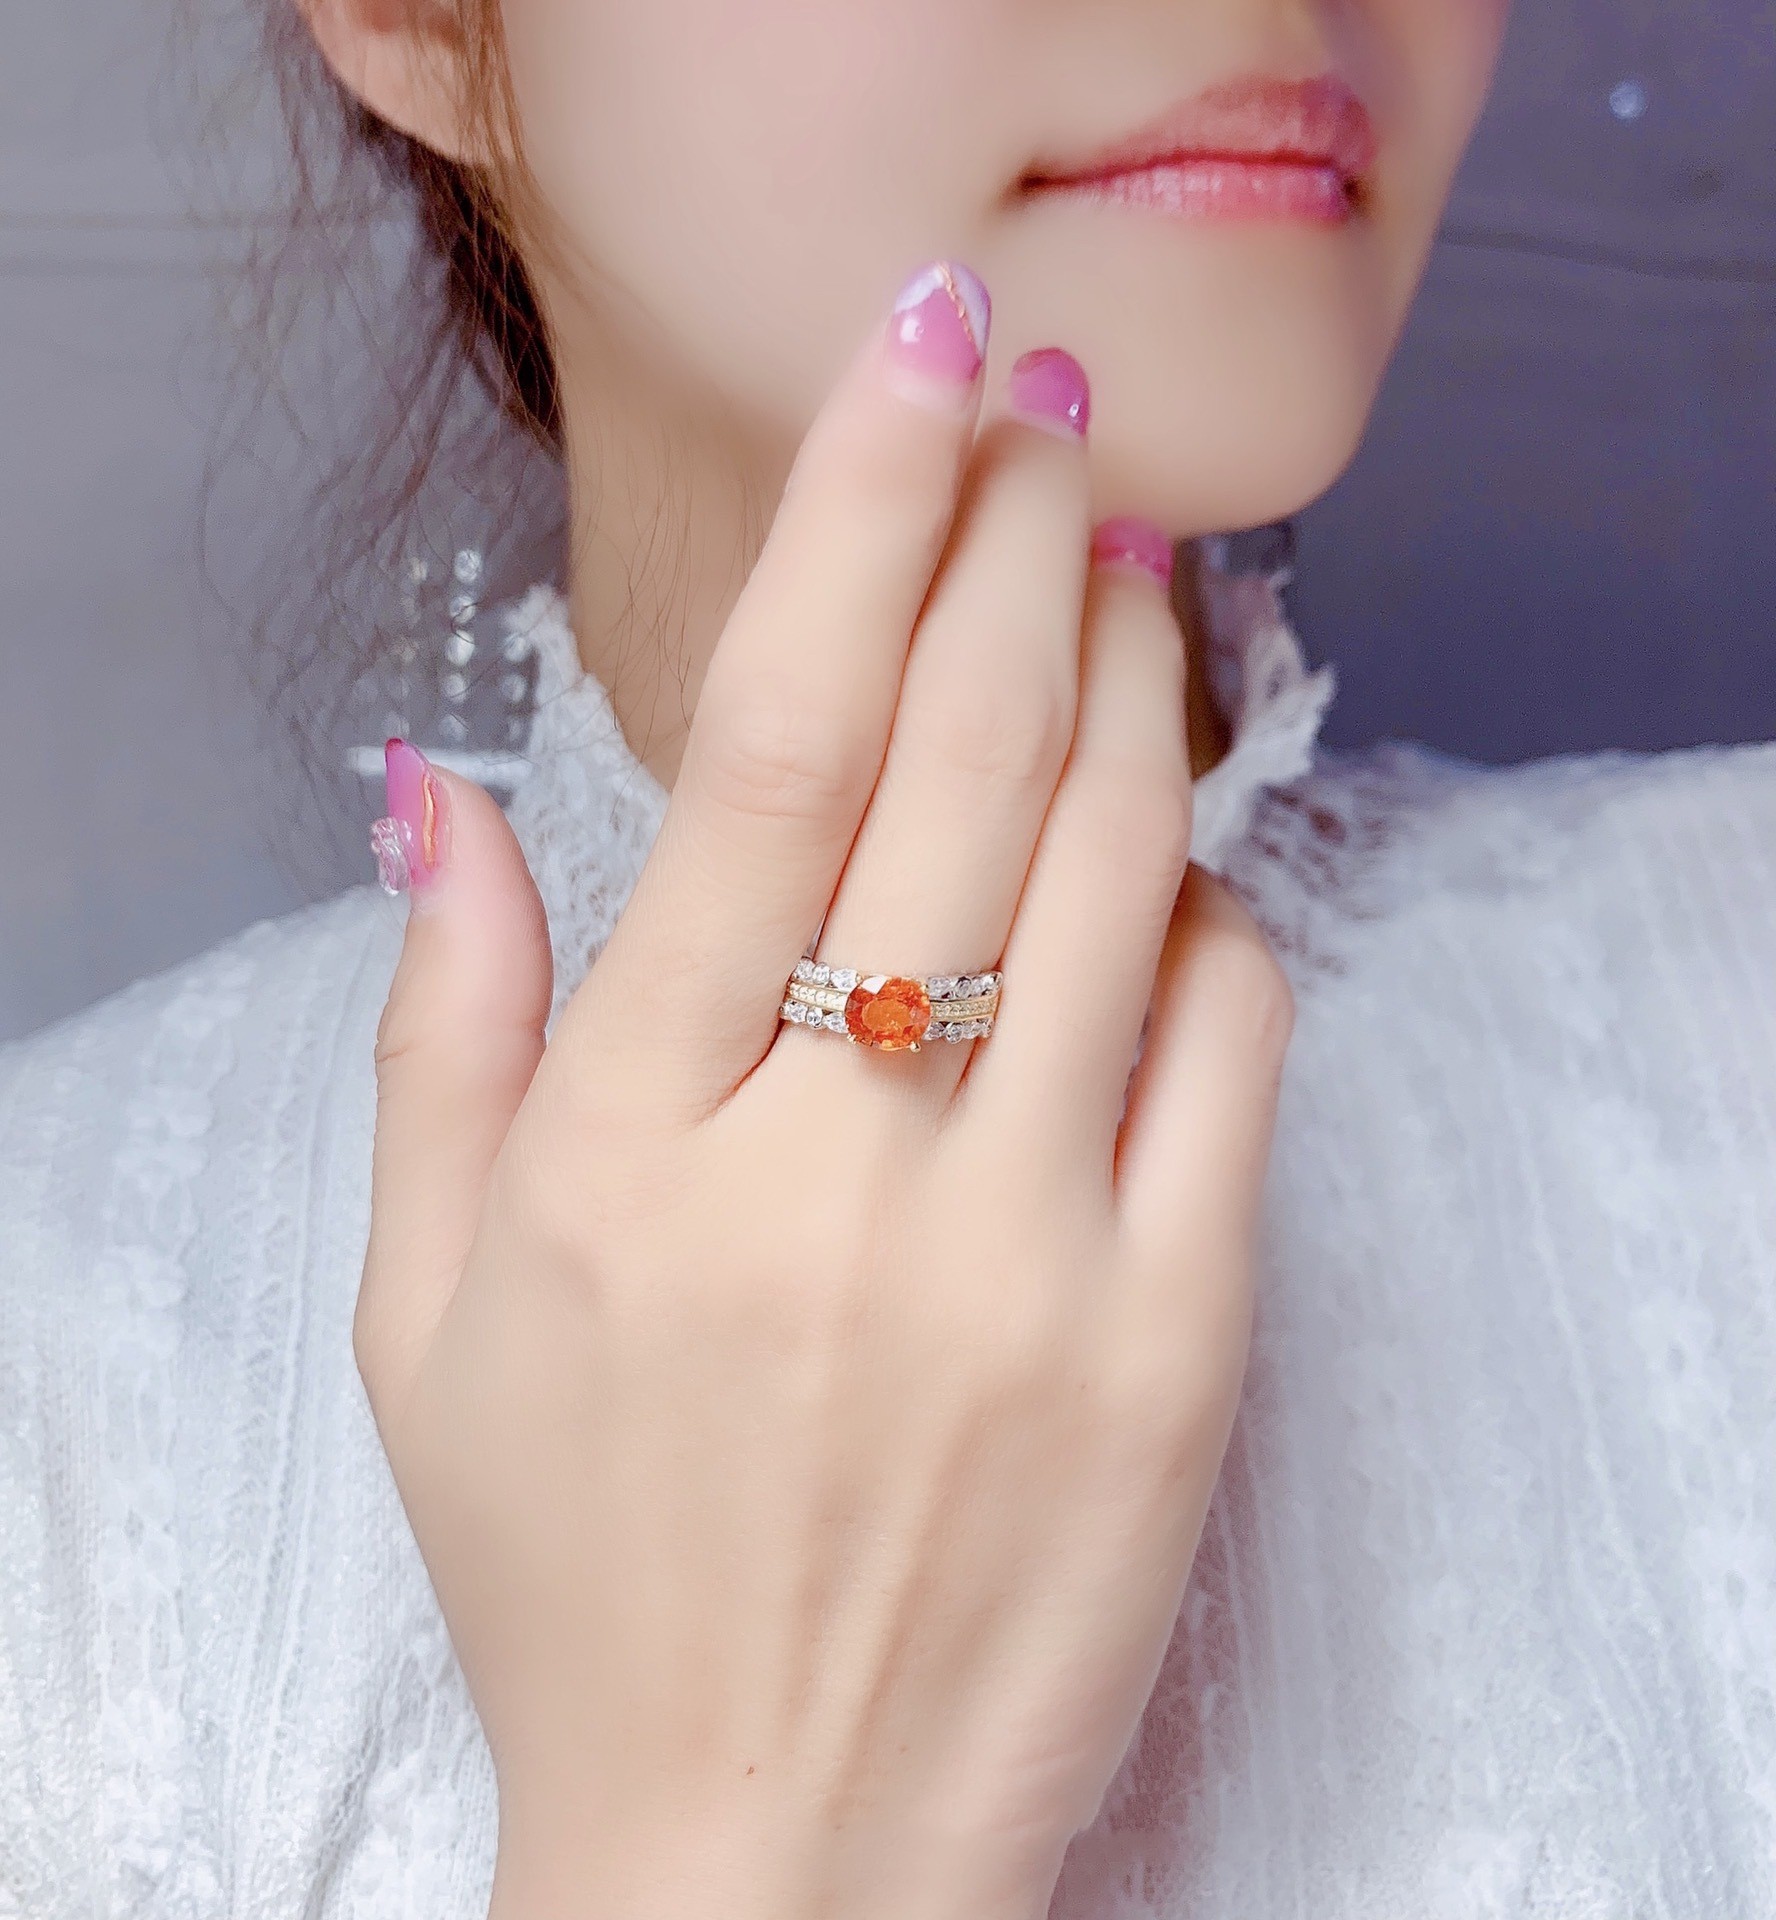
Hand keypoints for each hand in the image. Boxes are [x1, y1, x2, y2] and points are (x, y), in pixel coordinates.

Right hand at [358, 262, 1293, 1919]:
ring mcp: (1032, 1254)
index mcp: (637, 1141)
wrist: (768, 1848)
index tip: (909, 367)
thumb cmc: (582, 1569)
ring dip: (1132, 678)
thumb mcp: (427, 1306)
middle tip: (1046, 409)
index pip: (762, 744)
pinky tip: (1165, 857)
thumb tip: (433, 793)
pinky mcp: (1179, 1342)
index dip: (852, 519)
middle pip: (963, 759)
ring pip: (1116, 869)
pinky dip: (1207, 911)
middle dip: (1014, 537)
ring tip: (1123, 561)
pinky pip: (1229, 1042)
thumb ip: (441, 1029)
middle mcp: (838, 1168)